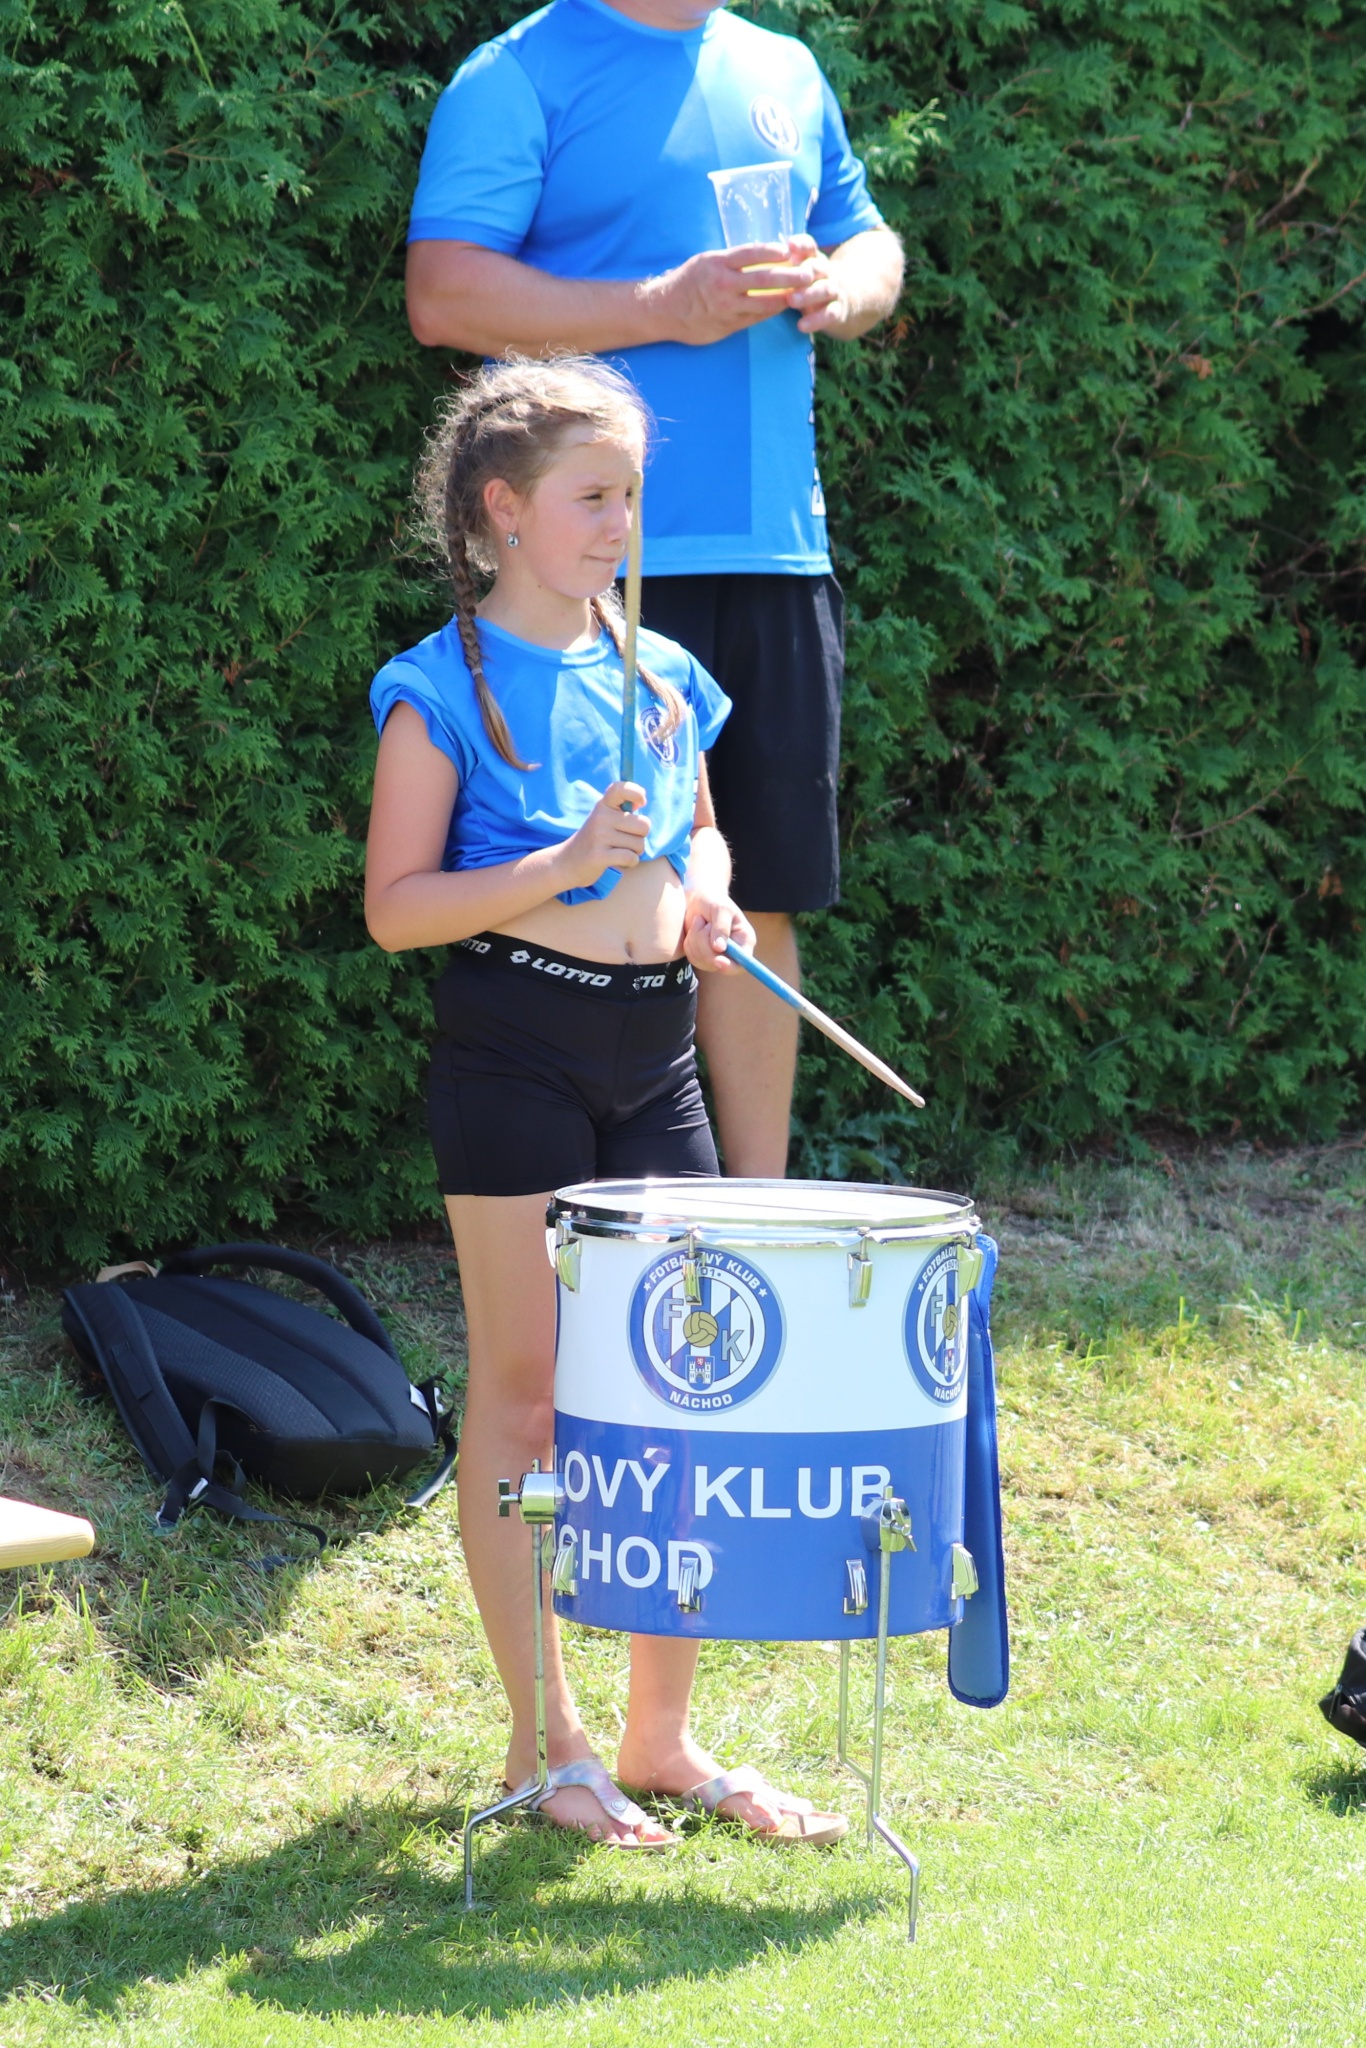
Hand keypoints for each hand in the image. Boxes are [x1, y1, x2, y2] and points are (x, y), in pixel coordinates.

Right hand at [559, 783, 649, 889]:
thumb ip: (623, 809)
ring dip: (635, 852)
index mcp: (603, 805)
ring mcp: (599, 836)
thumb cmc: (595, 839)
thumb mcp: (605, 819)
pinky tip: (619, 861)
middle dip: (641, 837)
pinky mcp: (599, 856)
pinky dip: (630, 863)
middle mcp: (601, 817)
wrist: (568, 862)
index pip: (620, 789)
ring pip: (639, 844)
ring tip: (618, 851)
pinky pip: (631, 858)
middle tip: (625, 840)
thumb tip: (641, 801)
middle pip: (644, 825)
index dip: (635, 792)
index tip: (642, 801)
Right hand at [645, 243, 827, 345]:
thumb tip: (757, 254)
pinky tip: (782, 307)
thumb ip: (729, 261)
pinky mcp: (727, 325)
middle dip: (789, 276)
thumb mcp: (705, 262)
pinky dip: (770, 312)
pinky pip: (755, 318)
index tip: (789, 250)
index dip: (773, 251)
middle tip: (807, 274)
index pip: (751, 253)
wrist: (663, 310)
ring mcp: (726, 307)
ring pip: (763, 302)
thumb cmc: (685, 282)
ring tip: (802, 293)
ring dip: (785, 298)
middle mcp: (723, 284)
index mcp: (717, 263)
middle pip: (764, 278)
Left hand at [682, 892, 755, 973]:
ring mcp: (717, 956)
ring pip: (702, 960)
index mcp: (744, 940)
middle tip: (705, 924)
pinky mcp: (702, 957)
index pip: (742, 962)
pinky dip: (689, 943)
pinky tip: (694, 930)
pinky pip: (692, 957)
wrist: (699, 899)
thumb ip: (721, 927)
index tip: (717, 960)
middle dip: (705, 943)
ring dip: (696, 939)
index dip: (730, 966)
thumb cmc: (714, 900)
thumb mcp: (721, 908)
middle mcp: (733, 953)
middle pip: (717, 962)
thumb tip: (719, 948)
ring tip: (700, 922)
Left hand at [780, 234, 848, 334]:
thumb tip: (753, 259)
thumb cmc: (808, 285)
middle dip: (804, 271)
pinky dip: (816, 320)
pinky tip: (801, 326)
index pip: (810, 246)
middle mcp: (826, 272)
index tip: (790, 244)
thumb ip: (783, 267)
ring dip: (808, 295)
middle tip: (788, 277)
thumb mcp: (799, 273)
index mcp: (815, 259)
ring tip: (791, 301)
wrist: (840, 302)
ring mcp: (834, 290)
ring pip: (825, 289)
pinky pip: (830, 314)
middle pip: (818, 267)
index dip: (801, 245)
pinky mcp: (838, 310)